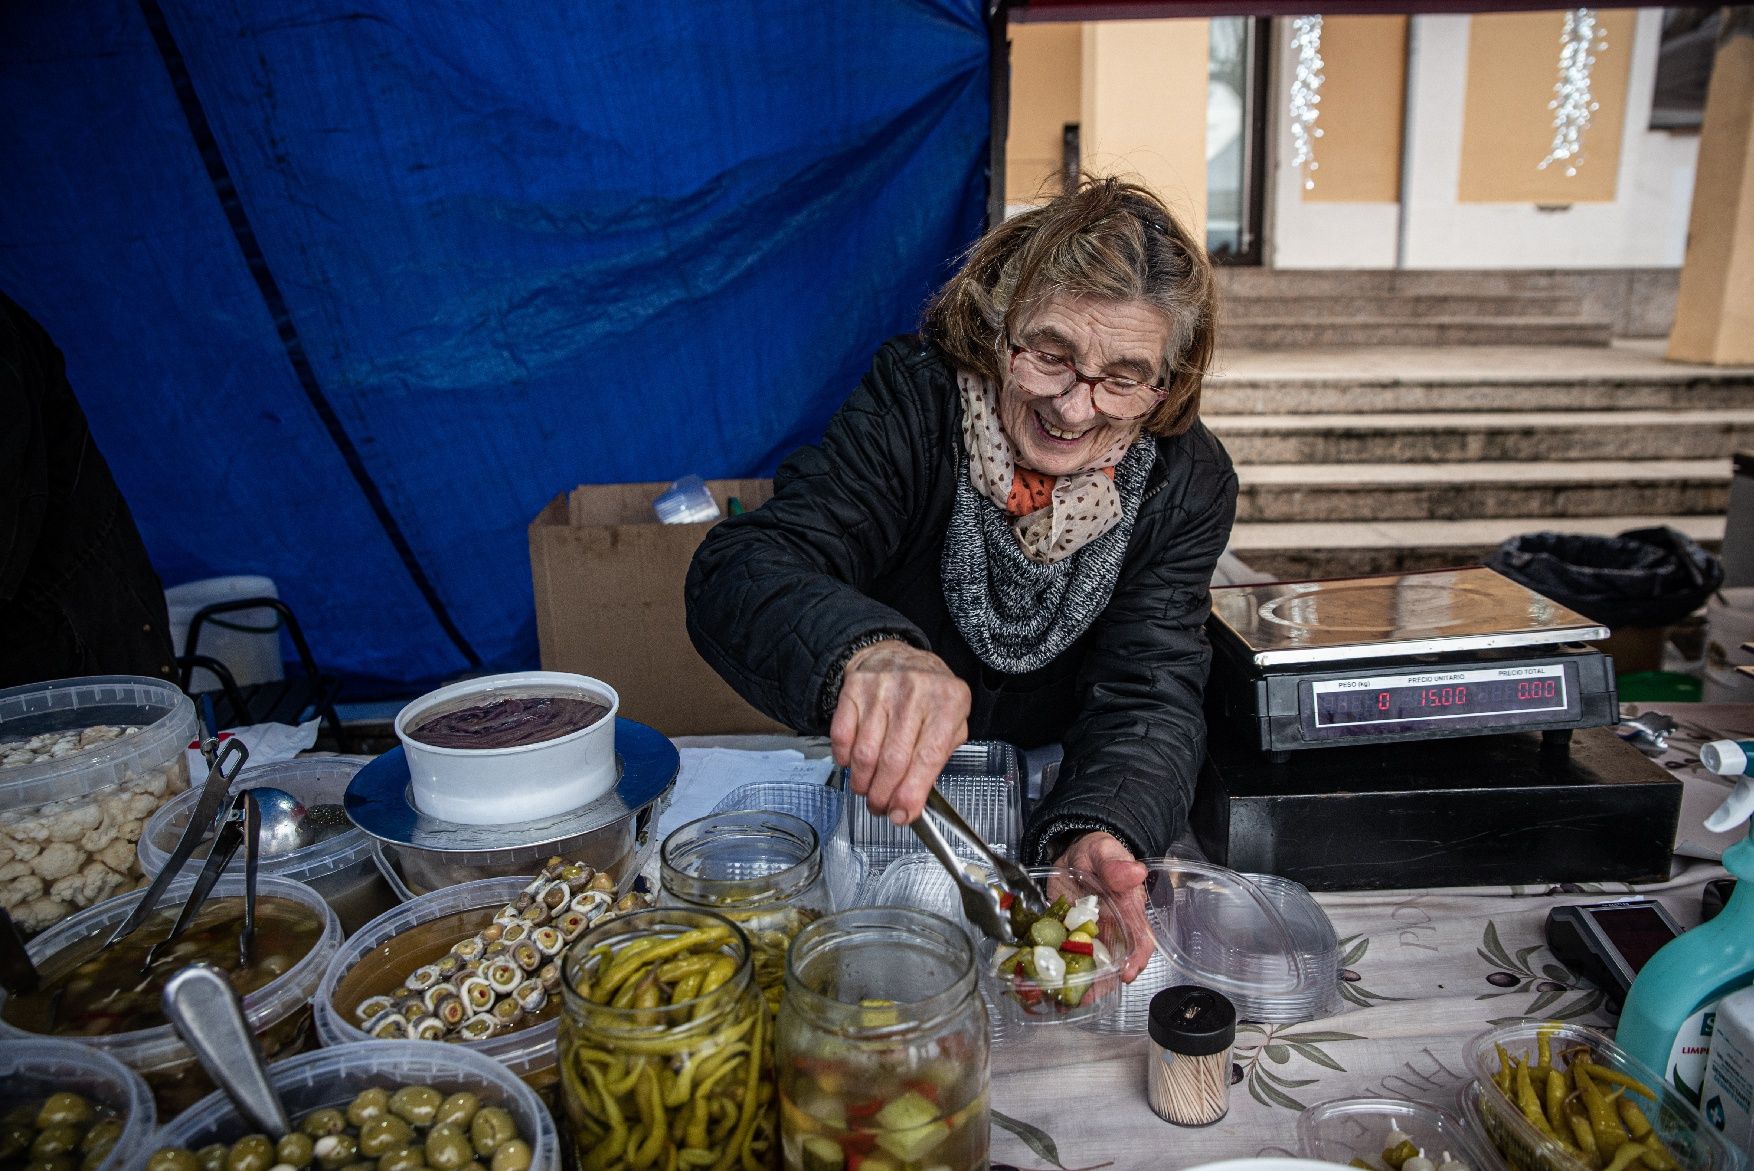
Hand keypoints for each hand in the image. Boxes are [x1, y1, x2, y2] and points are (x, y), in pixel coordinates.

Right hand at [830, 640, 969, 826]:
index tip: (902, 814)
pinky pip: (842, 735)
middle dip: (883, 795)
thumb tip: (912, 802)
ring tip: (867, 790)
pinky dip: (844, 759)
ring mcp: (882, 688)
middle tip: (881, 807)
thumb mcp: (952, 719)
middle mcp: (915, 692)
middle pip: (892, 760)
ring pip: (865, 753)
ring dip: (862, 782)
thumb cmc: (928, 694)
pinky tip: (853, 764)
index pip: (927, 758)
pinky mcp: (854, 688)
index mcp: (947, 702)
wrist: (894, 654)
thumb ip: (939, 758)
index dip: (912, 793)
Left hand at [1056, 830, 1153, 981]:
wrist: (1073, 854)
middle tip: (1089, 995)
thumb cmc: (1096, 854)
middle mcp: (1113, 927)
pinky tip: (1051, 982)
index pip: (1139, 937)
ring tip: (1068, 997)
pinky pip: (1067, 955)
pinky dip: (1061, 969)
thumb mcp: (1104, 852)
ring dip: (1083, 981)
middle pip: (1115, 959)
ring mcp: (1091, 934)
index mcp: (1127, 908)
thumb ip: (1115, 864)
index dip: (1137, 957)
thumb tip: (1136, 871)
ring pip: (1092, 963)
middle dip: (1105, 981)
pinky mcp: (1069, 936)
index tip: (1128, 973)